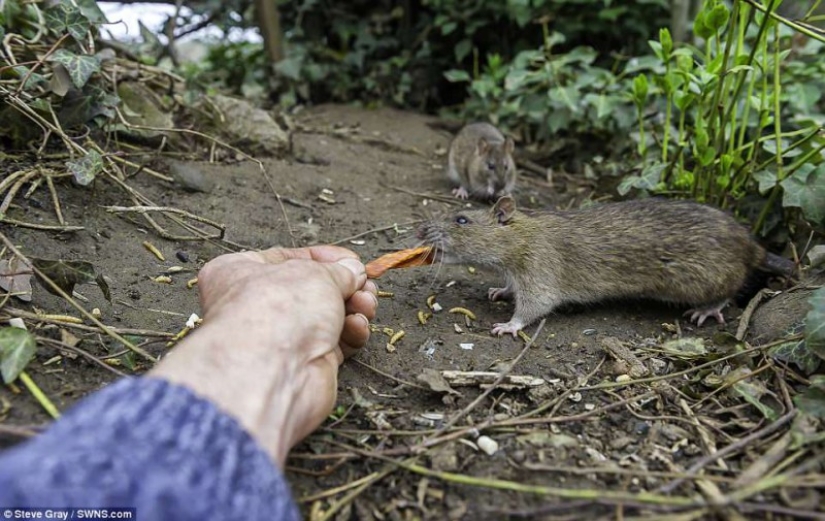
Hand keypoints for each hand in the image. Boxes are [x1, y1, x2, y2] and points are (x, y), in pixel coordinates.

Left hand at [150, 245, 377, 465]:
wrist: (273, 373)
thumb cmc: (277, 312)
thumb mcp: (314, 272)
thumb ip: (339, 270)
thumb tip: (353, 270)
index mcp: (239, 273)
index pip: (289, 258)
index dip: (325, 258)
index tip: (353, 261)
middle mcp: (257, 305)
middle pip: (314, 289)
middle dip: (346, 286)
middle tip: (365, 285)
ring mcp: (280, 337)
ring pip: (328, 317)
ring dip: (354, 308)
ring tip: (366, 305)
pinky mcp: (303, 363)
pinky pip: (335, 342)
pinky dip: (351, 334)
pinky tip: (357, 327)